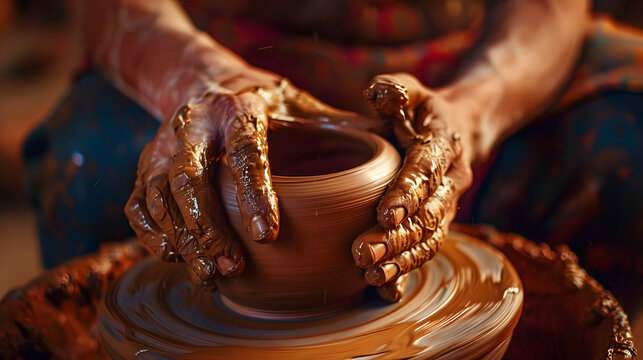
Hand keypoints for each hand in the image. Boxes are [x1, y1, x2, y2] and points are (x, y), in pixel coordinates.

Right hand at [125, 66, 377, 285]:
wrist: (203, 80)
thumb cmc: (264, 102)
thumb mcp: (302, 105)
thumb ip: (340, 128)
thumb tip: (393, 153)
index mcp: (240, 107)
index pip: (246, 151)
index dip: (255, 193)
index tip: (268, 235)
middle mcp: (196, 125)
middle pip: (191, 178)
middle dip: (209, 227)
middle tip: (232, 265)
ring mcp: (165, 145)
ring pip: (161, 195)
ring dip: (182, 237)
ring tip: (209, 271)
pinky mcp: (146, 165)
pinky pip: (139, 203)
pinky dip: (152, 233)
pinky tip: (176, 256)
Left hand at [352, 73, 473, 300]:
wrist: (458, 133)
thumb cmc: (421, 111)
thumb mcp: (411, 91)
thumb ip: (396, 89)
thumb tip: (380, 93)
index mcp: (442, 144)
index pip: (426, 169)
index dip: (408, 192)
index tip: (385, 213)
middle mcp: (450, 181)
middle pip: (427, 214)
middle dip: (397, 236)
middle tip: (364, 252)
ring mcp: (446, 207)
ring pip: (429, 239)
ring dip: (401, 259)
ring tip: (371, 274)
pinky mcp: (437, 225)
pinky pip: (426, 250)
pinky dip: (407, 270)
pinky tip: (383, 289)